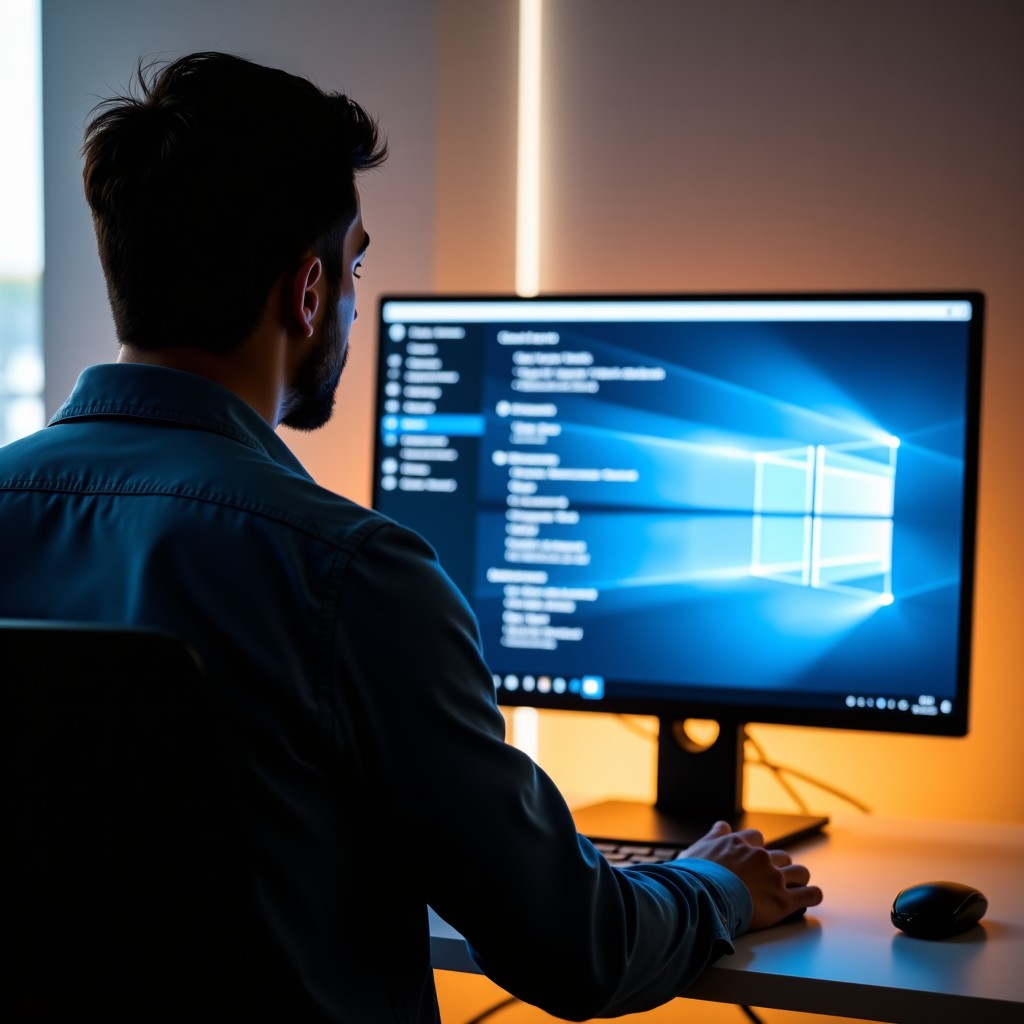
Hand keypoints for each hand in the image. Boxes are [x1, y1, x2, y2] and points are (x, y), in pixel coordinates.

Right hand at [685, 820, 822, 930]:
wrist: (700, 898)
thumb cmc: (695, 877)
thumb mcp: (699, 848)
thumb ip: (714, 836)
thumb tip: (722, 826)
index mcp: (740, 844)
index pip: (757, 839)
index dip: (757, 850)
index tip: (755, 859)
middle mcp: (760, 857)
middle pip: (781, 857)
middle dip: (779, 866)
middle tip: (773, 878)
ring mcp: (774, 877)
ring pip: (799, 872)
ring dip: (799, 878)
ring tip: (797, 886)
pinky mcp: (783, 900)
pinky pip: (809, 894)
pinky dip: (812, 895)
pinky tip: (812, 896)